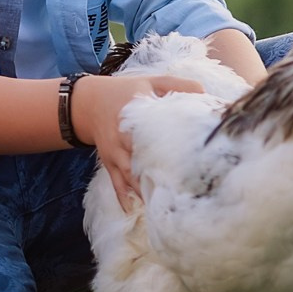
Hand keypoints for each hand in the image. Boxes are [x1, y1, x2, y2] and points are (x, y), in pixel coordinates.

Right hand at [72, 73, 206, 209]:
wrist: (86, 102)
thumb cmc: (123, 92)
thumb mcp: (150, 81)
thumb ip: (178, 85)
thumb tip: (206, 93)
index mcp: (135, 116)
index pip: (155, 133)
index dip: (172, 147)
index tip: (191, 162)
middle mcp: (123, 137)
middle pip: (143, 161)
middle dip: (161, 177)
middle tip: (184, 192)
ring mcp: (115, 153)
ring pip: (130, 176)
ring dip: (145, 191)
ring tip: (163, 206)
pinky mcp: (109, 163)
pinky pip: (116, 183)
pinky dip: (124, 198)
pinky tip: (134, 210)